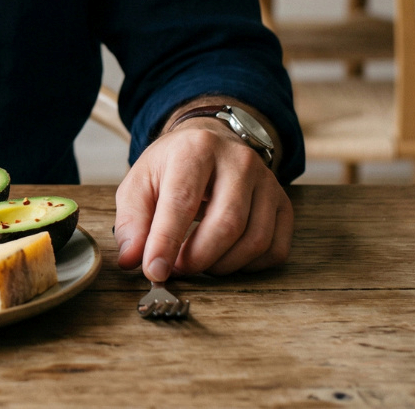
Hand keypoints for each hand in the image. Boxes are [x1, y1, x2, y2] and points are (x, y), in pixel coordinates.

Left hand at [113, 106, 292, 281]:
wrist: (209, 142)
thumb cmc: (171, 167)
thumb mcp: (140, 183)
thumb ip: (131, 221)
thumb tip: (131, 259)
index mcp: (196, 149)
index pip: (183, 201)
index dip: (166, 241)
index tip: (154, 271)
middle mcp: (239, 161)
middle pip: (227, 224)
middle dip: (198, 258)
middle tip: (176, 268)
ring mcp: (267, 181)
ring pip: (255, 240)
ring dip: (222, 265)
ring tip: (197, 262)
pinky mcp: (283, 202)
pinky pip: (276, 248)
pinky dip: (250, 266)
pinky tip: (226, 258)